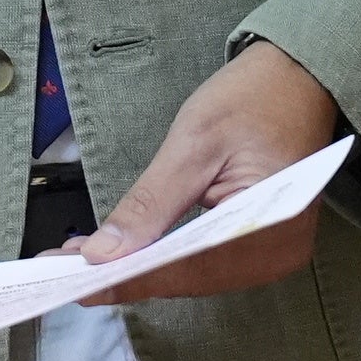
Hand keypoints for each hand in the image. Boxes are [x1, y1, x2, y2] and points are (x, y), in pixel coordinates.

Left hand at [71, 38, 344, 301]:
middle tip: (60, 268)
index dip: (124, 280)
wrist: (299, 78)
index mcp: (268, 231)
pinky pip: (206, 262)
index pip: (182, 270)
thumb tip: (102, 253)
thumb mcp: (192, 145)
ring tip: (82, 259)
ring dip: (139, 268)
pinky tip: (126, 249)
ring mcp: (271, 253)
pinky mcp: (261, 243)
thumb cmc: (252, 99)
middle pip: (186, 280)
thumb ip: (149, 204)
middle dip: (124, 275)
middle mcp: (276, 255)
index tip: (70, 283)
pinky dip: (164, 258)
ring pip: (192, 275)